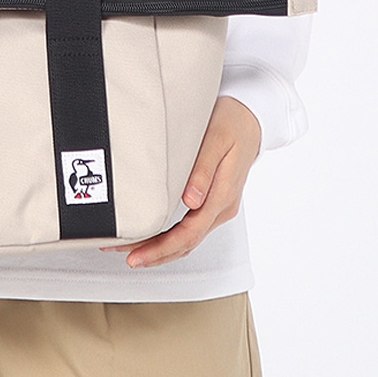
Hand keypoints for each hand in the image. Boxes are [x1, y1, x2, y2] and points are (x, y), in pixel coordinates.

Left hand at [101, 96, 261, 268]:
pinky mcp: (214, 201)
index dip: (161, 248)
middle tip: (127, 258)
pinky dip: (172, 239)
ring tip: (133, 252)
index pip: (189, 233)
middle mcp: (222, 206)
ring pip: (190, 239)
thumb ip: (203, 170)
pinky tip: (155, 239)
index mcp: (223, 195)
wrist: (250, 118)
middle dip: (156, 254)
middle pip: (188, 243)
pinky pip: (192, 228)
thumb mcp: (216, 139)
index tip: (137, 255)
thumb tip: (191, 200)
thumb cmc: (231, 122)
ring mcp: (219, 206)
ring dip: (163, 250)